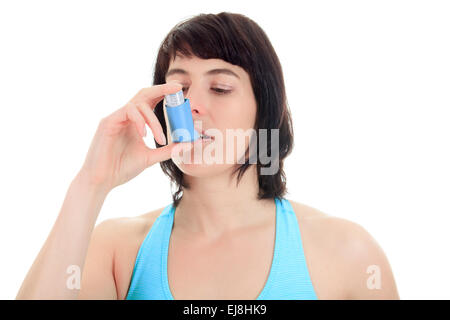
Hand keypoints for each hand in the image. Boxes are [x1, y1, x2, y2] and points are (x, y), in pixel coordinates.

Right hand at [78, 82, 192, 191]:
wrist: (102, 180)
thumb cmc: (121, 168)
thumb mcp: (150, 157)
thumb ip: (168, 150)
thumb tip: (189, 144)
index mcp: (135, 122)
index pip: (151, 101)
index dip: (165, 93)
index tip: (180, 91)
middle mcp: (125, 116)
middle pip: (144, 94)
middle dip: (161, 89)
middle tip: (178, 89)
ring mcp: (116, 117)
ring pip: (138, 104)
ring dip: (153, 120)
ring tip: (160, 139)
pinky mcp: (108, 122)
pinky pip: (127, 111)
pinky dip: (139, 121)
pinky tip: (144, 135)